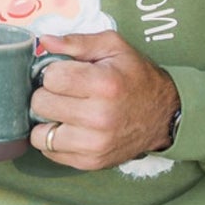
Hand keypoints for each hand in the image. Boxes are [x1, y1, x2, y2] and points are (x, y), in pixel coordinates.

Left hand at [28, 31, 178, 172]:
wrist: (164, 116)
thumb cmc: (136, 78)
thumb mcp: (113, 47)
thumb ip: (77, 42)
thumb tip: (45, 42)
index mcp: (104, 84)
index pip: (51, 77)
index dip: (55, 72)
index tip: (67, 74)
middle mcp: (99, 117)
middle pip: (41, 104)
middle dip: (49, 94)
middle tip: (66, 93)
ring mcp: (95, 144)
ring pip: (40, 133)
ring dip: (48, 121)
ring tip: (65, 112)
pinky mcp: (91, 162)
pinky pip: (50, 152)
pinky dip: (54, 140)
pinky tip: (71, 129)